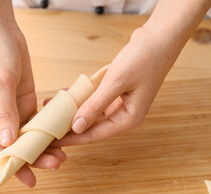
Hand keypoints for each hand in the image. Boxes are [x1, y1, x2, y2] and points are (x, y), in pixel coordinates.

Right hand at [0, 0, 65, 186]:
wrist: (2, 32)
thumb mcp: (0, 82)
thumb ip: (5, 112)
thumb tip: (9, 142)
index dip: (15, 166)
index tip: (30, 180)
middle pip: (18, 145)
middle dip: (36, 157)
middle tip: (56, 164)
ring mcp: (15, 110)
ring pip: (30, 136)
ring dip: (44, 146)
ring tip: (62, 155)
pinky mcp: (27, 101)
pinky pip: (38, 121)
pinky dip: (48, 130)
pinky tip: (61, 136)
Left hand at [51, 27, 183, 145]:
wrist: (160, 36)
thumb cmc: (144, 58)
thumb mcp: (116, 83)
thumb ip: (95, 106)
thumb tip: (77, 127)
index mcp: (129, 118)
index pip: (95, 134)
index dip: (73, 138)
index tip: (54, 140)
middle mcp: (125, 114)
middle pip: (92, 125)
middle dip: (70, 125)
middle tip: (50, 126)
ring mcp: (121, 102)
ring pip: (92, 111)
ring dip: (73, 109)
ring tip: (52, 108)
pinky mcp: (117, 91)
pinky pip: (95, 98)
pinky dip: (81, 96)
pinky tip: (66, 94)